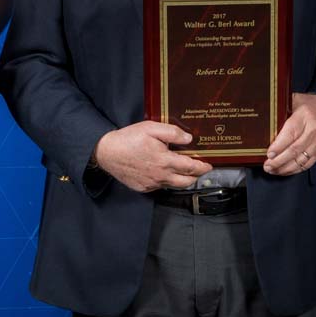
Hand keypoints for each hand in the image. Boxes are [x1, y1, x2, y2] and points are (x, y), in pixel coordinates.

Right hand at [94, 121, 212, 192]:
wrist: (106, 152)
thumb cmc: (128, 139)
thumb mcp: (151, 128)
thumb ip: (172, 133)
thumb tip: (189, 138)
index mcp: (165, 161)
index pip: (191, 167)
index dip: (202, 167)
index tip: (209, 165)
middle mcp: (160, 176)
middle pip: (186, 182)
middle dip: (196, 176)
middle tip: (200, 170)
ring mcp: (151, 184)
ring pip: (173, 186)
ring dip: (182, 180)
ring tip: (185, 172)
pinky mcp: (143, 188)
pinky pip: (160, 187)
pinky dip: (166, 181)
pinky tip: (164, 173)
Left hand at [263, 93, 315, 175]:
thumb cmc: (309, 106)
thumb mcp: (295, 101)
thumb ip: (281, 108)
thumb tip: (264, 117)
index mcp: (305, 116)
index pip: (291, 133)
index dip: (279, 146)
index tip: (269, 154)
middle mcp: (314, 130)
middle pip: (294, 150)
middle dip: (278, 161)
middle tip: (267, 165)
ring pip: (300, 160)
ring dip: (285, 168)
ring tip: (272, 170)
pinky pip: (307, 164)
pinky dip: (294, 170)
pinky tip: (284, 170)